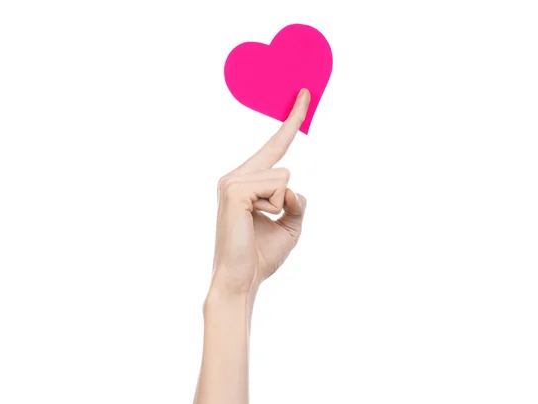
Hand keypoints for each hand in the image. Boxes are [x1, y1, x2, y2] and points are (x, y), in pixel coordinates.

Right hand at [210, 89, 310, 295]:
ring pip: (283, 175)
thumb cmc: (261, 255)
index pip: (273, 147)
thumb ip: (295, 200)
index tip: (305, 96)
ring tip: (259, 223)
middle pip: (280, 157)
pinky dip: (276, 208)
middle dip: (287, 163)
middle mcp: (234, 176)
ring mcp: (231, 181)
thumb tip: (290, 186)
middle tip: (292, 139)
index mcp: (244, 181)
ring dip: (281, 205)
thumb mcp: (290, 224)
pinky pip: (278, 186)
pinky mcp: (234, 189)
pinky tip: (255, 221)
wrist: (241, 280)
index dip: (290, 123)